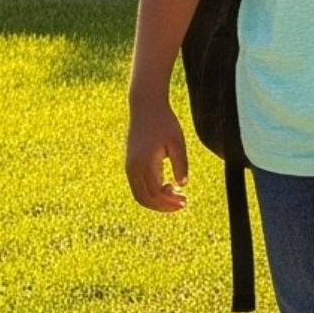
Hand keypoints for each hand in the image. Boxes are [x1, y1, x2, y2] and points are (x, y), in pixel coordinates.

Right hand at [125, 93, 190, 212]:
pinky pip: (138, 184)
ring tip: (177, 194)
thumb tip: (182, 185)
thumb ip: (180, 164)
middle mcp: (132, 168)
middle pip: (144, 198)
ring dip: (157, 199)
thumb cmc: (164, 123)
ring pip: (139, 193)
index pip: (154, 194)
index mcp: (144, 164)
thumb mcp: (177, 142)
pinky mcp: (130, 163)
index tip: (184, 203)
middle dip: (162, 205)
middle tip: (182, 204)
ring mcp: (129, 166)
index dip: (168, 203)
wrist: (145, 107)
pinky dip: (151, 190)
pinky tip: (168, 185)